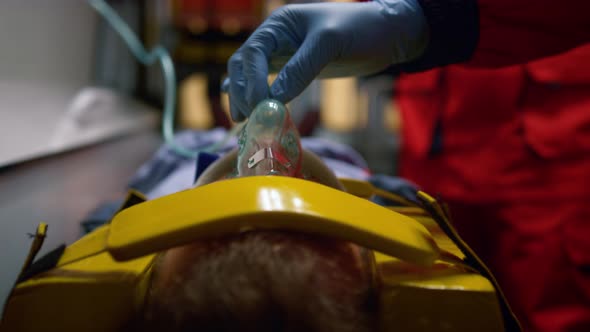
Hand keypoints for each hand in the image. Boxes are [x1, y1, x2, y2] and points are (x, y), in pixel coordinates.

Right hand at [225, 0, 427, 120]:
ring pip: (250, 75)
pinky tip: (245, 108)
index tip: (257, 107)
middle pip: (243, 65)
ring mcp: (283, 54)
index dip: (250, 81)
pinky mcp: (293, 68)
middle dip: (241, 91)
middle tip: (245, 119)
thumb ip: (301, 68)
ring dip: (244, 97)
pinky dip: (253, 94)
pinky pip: (265, 81)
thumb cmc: (361, 30)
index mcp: (279, 24)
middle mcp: (275, 38)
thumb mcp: (330, 44)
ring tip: (244, 121)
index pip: (252, 53)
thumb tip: (273, 100)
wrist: (386, 35)